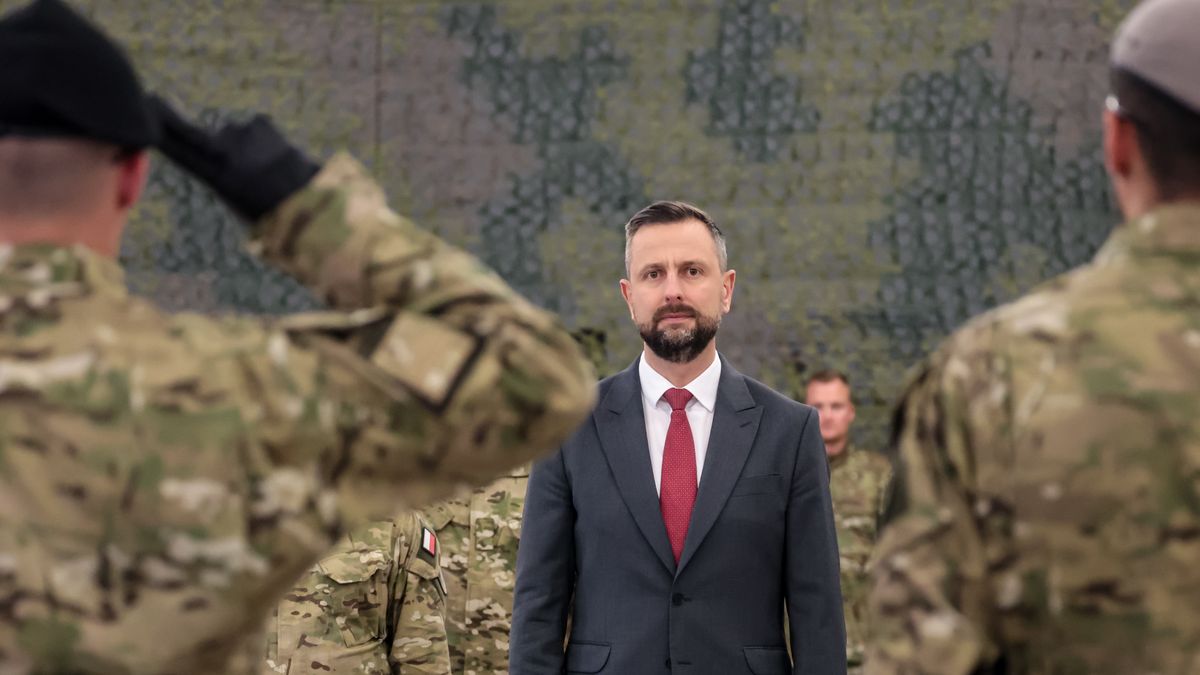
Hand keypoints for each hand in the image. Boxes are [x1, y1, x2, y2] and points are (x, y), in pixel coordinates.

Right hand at [148, 95, 319, 221]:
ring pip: (232, 136)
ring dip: (243, 147)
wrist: (311, 200)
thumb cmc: (270, 211)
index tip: (145, 104)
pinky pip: (253, 130)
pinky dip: (261, 140)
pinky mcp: (260, 123)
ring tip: (264, 168)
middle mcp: (222, 150)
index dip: (159, 126)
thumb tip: (214, 154)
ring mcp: (241, 133)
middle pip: (199, 137)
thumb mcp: (235, 203)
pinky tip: (275, 156)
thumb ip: (218, 175)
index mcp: (213, 175)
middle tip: (207, 141)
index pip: (176, 147)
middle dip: (199, 138)